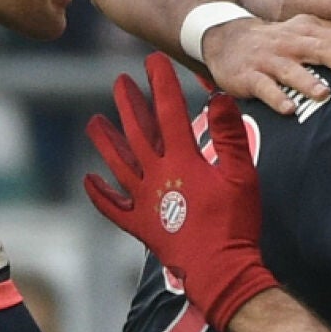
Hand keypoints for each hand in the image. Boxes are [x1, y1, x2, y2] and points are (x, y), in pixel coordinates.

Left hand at [84, 53, 277, 330]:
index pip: (169, 112)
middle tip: (119, 82)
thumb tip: (220, 97)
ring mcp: (145, 202)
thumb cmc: (235, 223)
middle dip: (129, 104)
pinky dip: (100, 193)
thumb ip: (229, 135)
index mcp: (182, 161)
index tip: (152, 60)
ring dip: (105, 142)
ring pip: (118, 164)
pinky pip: (113, 207)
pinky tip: (88, 179)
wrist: (220, 271)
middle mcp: (157, 176)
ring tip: (93, 122)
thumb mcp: (241, 175)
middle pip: (138, 133)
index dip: (161, 83)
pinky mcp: (140, 226)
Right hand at [201, 14, 330, 113]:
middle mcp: (289, 43)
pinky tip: (288, 110)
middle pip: (320, 50)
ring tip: (324, 94)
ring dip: (308, 81)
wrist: (225, 38)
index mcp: (306, 30)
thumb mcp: (301, 31)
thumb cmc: (275, 41)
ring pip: (291, 69)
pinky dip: (276, 98)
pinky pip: (264, 87)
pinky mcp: (248, 75)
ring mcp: (268, 59)